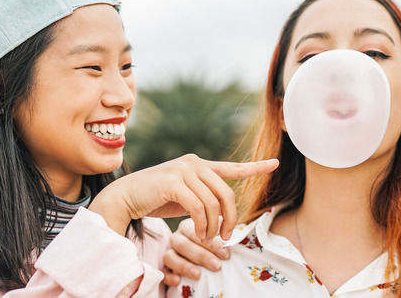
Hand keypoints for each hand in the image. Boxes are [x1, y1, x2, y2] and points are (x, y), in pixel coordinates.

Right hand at [89, 154, 278, 243]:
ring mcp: (183, 170)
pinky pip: (198, 207)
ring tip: (208, 238)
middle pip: (226, 192)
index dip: (255, 167)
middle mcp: (194, 163)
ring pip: (213, 202)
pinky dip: (202, 224)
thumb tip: (224, 213)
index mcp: (200, 165)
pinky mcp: (173, 181)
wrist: (125, 197)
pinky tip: (198, 233)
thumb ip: (204, 197)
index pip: (232, 167)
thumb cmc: (155, 199)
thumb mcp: (185, 197)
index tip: (275, 163)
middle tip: (226, 236)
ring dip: (213, 225)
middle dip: (230, 217)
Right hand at [162, 217, 230, 285]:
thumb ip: (219, 232)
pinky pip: (163, 271)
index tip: (225, 253)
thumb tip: (230, 235)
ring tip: (198, 275)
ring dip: (184, 266)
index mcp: (187, 227)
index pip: (196, 232)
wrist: (197, 253)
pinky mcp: (163, 267)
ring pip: (170, 257)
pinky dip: (169, 276)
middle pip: (183, 245)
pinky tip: (178, 281)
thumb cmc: (208, 244)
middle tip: (216, 266)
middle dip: (201, 256)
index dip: (211, 243)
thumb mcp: (214, 235)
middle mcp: (176, 238)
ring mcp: (169, 252)